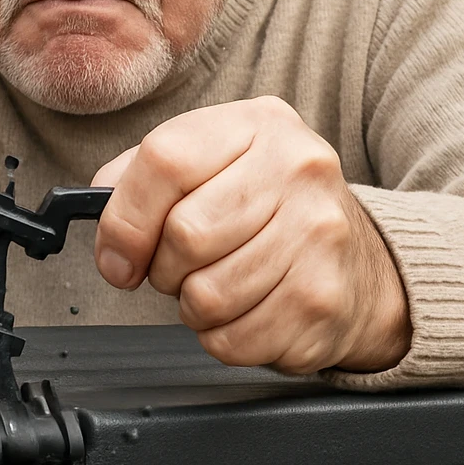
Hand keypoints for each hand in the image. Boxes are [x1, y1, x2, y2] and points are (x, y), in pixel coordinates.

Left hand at [92, 96, 410, 373]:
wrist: (356, 261)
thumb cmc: (262, 209)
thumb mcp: (206, 165)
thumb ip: (139, 180)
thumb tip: (107, 233)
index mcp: (257, 124)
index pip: (166, 161)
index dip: (125, 219)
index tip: (118, 255)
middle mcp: (298, 170)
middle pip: (185, 234)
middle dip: (162, 268)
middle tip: (178, 268)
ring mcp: (319, 235)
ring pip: (206, 295)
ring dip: (192, 306)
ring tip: (217, 285)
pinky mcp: (323, 300)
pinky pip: (232, 340)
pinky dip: (221, 337)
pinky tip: (246, 310)